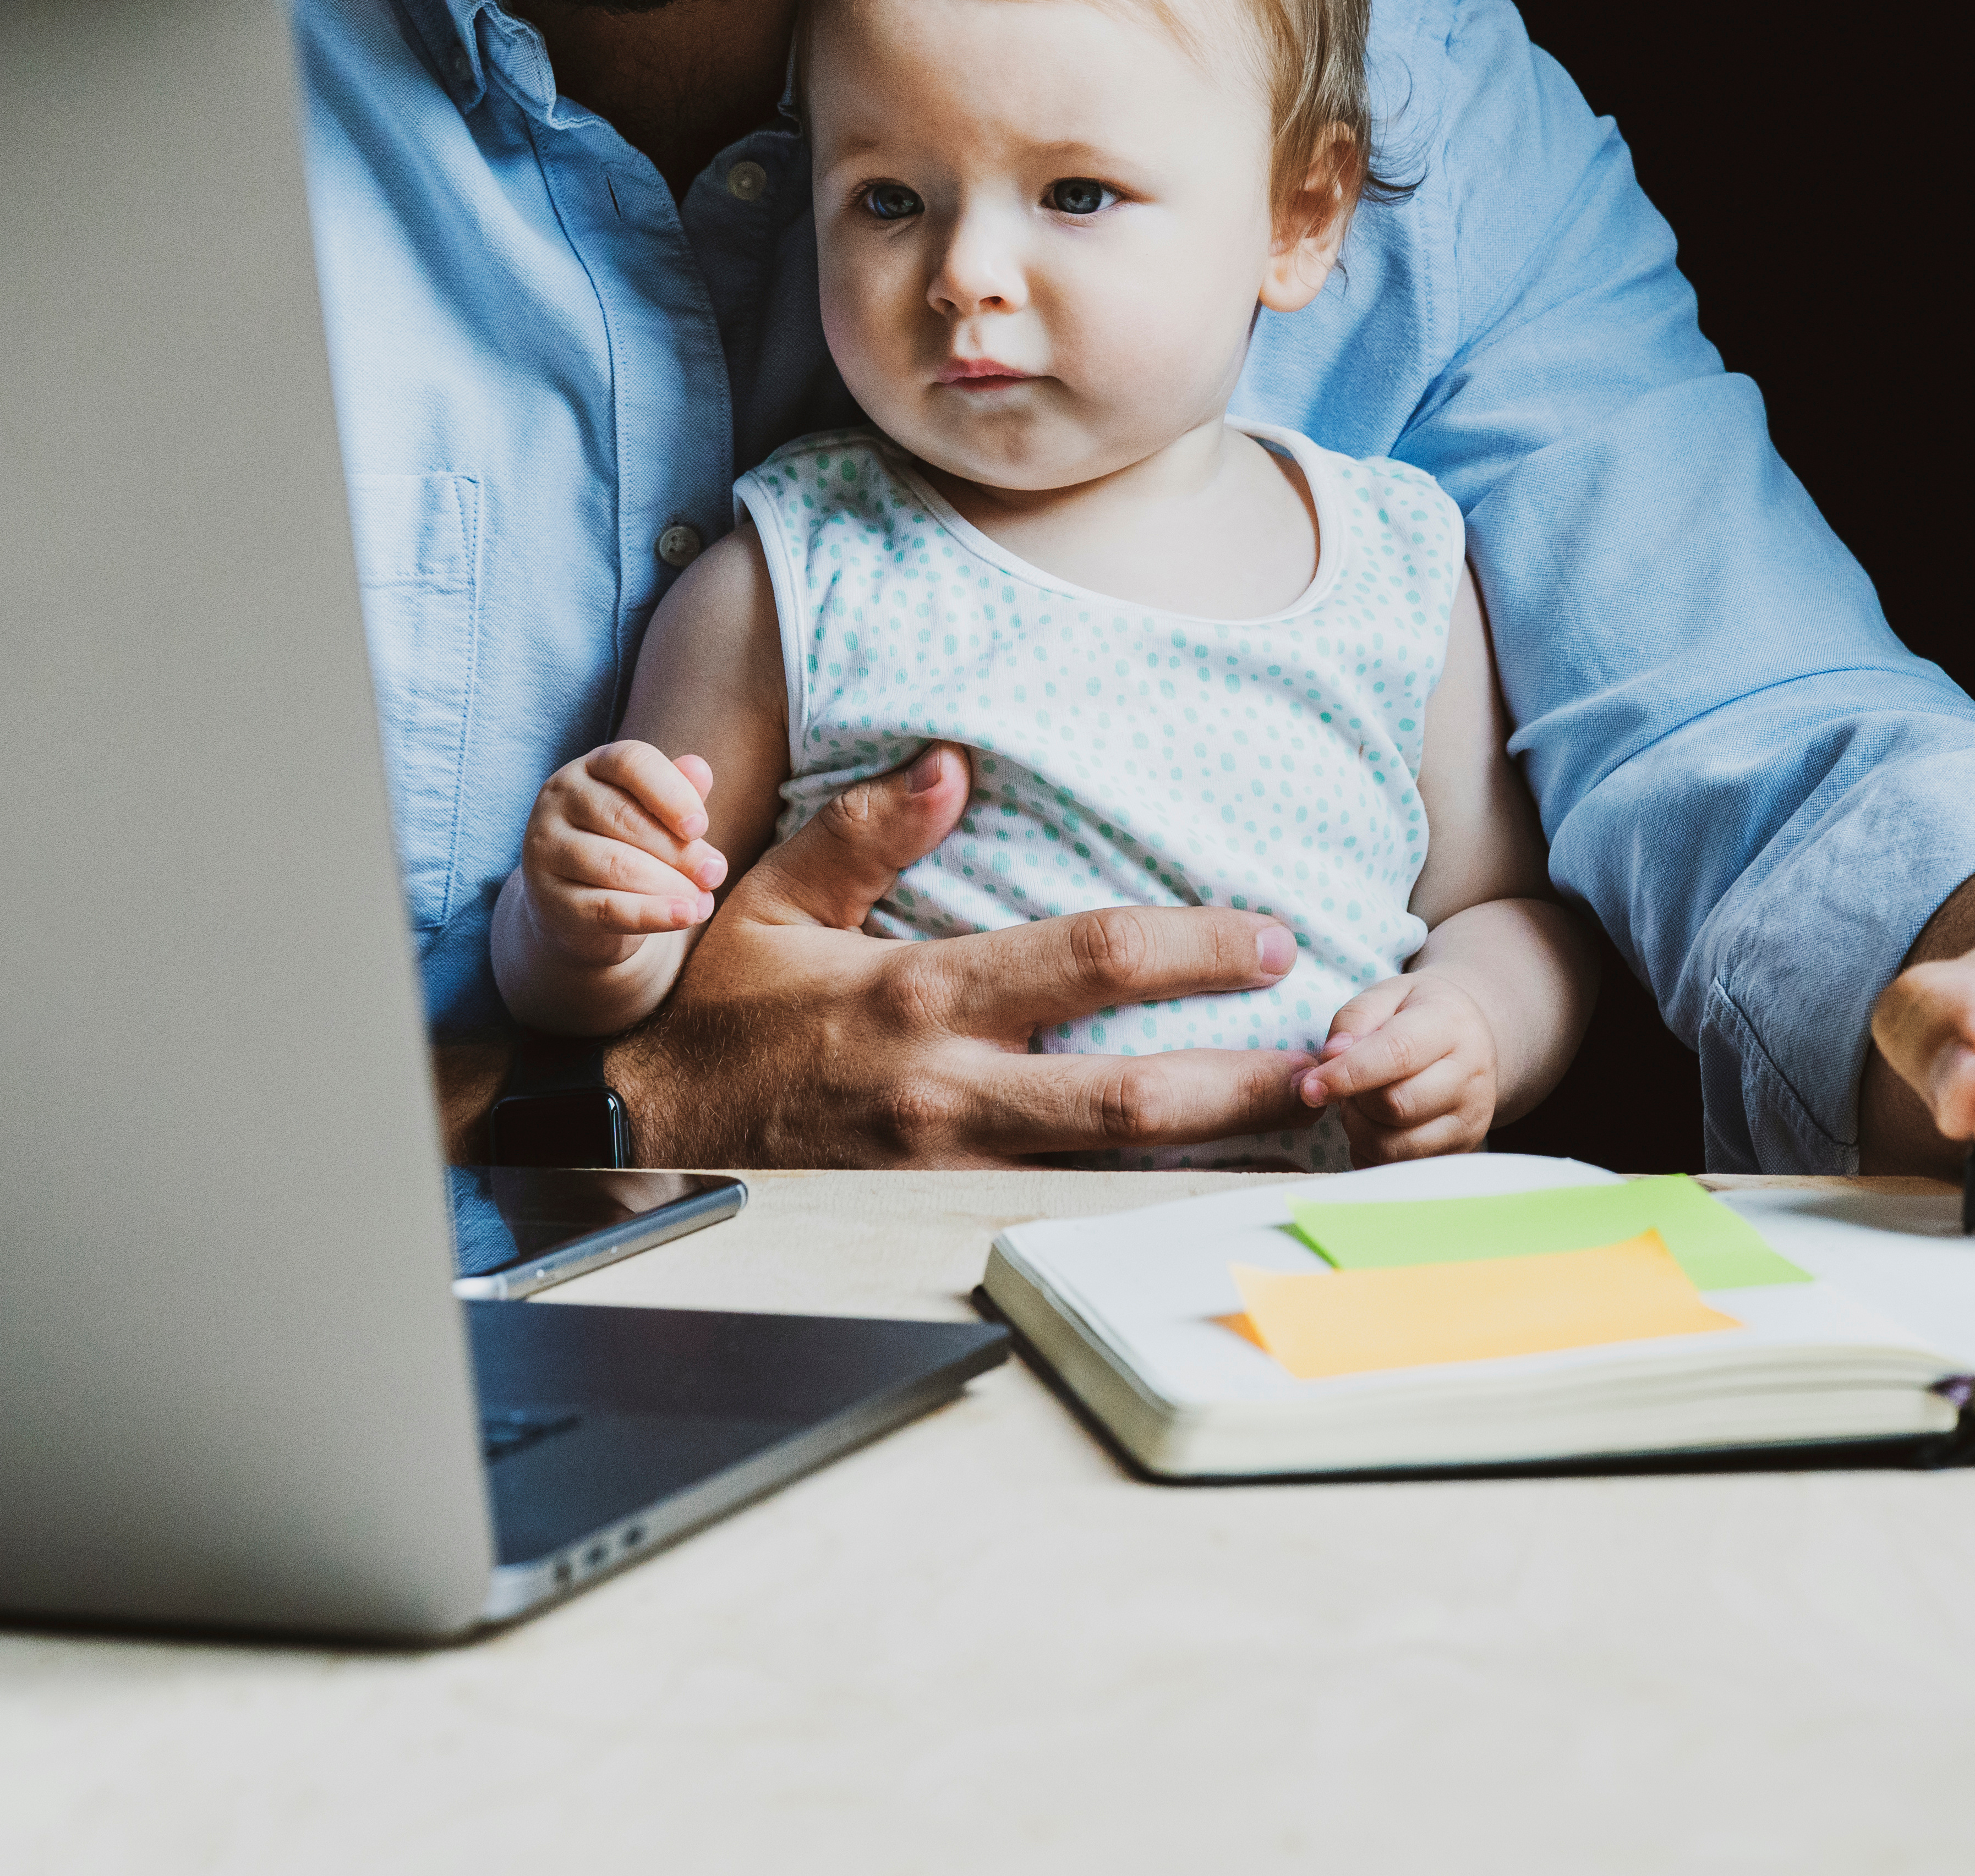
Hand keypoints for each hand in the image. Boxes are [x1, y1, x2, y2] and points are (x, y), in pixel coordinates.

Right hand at [523, 742, 728, 966]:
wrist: (581, 905)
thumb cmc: (629, 844)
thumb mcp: (655, 813)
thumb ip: (678, 791)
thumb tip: (700, 769)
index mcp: (591, 767)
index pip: (630, 761)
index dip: (671, 792)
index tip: (701, 827)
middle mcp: (560, 799)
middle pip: (624, 817)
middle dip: (679, 849)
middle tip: (715, 873)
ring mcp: (546, 849)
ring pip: (616, 864)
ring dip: (671, 885)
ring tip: (704, 901)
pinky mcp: (549, 899)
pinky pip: (606, 907)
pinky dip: (652, 913)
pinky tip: (685, 916)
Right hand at [587, 744, 1320, 1164]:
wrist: (640, 1133)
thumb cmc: (716, 1012)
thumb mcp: (773, 900)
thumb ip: (863, 830)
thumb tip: (949, 762)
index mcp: (921, 995)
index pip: (1088, 960)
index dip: (1192, 948)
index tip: (1273, 937)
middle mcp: (951, 1090)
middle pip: (1134, 1094)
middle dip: (1246, 1078)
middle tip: (1334, 1056)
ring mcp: (952, 1166)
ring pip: (1115, 1164)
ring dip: (1217, 1148)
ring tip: (1307, 1123)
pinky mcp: (943, 1211)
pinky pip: (1070, 1200)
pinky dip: (1149, 1192)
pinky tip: (1213, 1176)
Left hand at [1296, 972, 1501, 1161]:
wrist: (1474, 1040)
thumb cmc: (1419, 1015)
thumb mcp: (1387, 996)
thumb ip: (1354, 1019)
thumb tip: (1332, 1057)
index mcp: (1450, 1025)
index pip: (1397, 1053)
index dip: (1347, 1074)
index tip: (1310, 1087)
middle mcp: (1470, 1074)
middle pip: (1396, 1106)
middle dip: (1354, 1101)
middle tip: (1345, 1086)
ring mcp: (1471, 1118)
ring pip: (1395, 1146)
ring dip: (1360, 1130)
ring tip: (1360, 1105)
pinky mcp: (1462, 1150)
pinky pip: (1399, 1168)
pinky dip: (1372, 1153)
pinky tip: (1375, 1125)